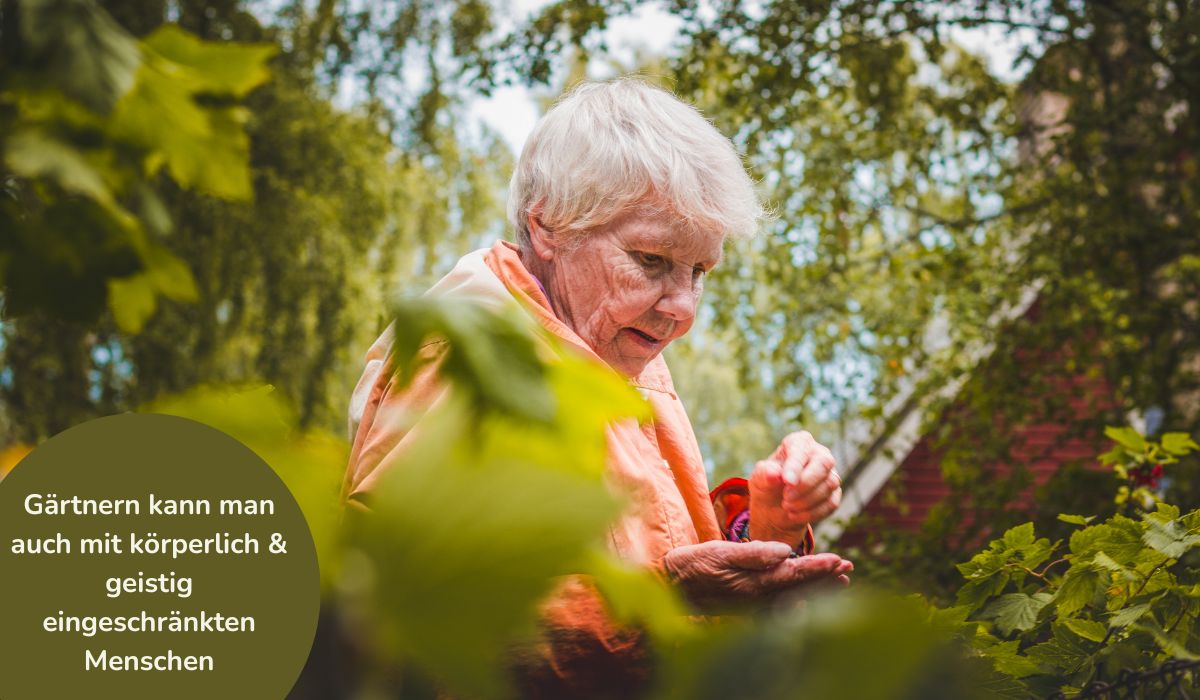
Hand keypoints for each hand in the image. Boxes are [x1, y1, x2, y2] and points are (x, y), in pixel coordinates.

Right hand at [662, 540, 852, 611]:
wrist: (671, 586)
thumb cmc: (694, 564)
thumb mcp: (720, 552)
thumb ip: (753, 553)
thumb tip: (785, 552)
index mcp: (754, 584)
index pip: (794, 574)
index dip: (819, 567)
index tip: (839, 560)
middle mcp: (758, 599)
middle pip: (800, 590)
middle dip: (825, 579)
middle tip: (848, 568)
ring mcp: (754, 606)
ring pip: (794, 598)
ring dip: (817, 588)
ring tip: (839, 581)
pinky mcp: (748, 608)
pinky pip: (782, 605)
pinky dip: (800, 597)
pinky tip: (807, 595)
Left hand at [749, 431, 841, 545]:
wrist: (774, 507)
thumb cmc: (767, 484)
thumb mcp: (759, 479)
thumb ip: (764, 473)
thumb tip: (774, 474)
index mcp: (799, 442)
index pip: (802, 449)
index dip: (796, 465)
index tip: (786, 481)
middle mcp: (819, 454)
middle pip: (824, 464)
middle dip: (805, 484)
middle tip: (786, 498)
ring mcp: (830, 474)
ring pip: (829, 484)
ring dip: (806, 501)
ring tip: (786, 507)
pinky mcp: (834, 494)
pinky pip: (831, 503)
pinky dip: (812, 512)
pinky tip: (794, 516)